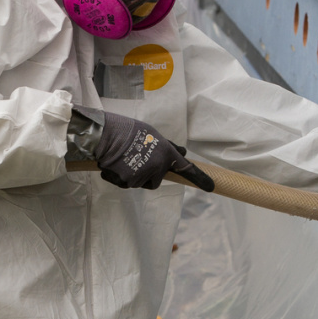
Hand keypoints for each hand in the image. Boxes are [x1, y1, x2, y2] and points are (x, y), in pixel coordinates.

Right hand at [95, 112, 214, 191]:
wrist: (106, 135)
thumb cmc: (128, 131)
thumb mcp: (152, 134)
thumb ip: (168, 147)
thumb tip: (182, 154)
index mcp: (166, 153)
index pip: (185, 168)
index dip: (199, 178)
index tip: (211, 187)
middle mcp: (158, 166)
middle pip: (155, 182)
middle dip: (147, 176)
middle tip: (136, 161)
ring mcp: (143, 176)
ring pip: (139, 184)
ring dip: (132, 176)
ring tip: (123, 159)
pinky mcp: (128, 182)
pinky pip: (125, 184)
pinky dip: (119, 177)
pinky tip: (115, 164)